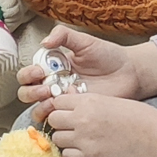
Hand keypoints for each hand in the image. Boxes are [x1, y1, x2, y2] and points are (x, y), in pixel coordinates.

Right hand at [15, 28, 133, 110]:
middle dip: (31, 92)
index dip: (28, 74)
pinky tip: (68, 109)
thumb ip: (63, 35)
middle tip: (45, 87)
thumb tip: (44, 42)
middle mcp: (54, 85)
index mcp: (52, 67)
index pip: (29, 73)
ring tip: (53, 98)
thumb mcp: (84, 41)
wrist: (129, 73)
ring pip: (39, 110)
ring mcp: (64, 101)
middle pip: (27, 93)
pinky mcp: (76, 114)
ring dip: (39, 107)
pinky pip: (59, 121)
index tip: (39, 71)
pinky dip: (57, 118)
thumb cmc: (107, 55)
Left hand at [39, 94, 156, 156]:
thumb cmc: (139, 116)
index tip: (67, 109)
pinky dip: (71, 152)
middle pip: (53, 119)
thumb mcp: (112, 99)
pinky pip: (67, 155)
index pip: (58, 101)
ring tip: (77, 137)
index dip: (61, 105)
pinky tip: (83, 149)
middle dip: (59, 121)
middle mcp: (83, 119)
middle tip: (70, 124)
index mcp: (89, 101)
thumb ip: (88, 100)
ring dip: (64, 137)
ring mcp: (85, 140)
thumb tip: (70, 97)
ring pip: (57, 138)